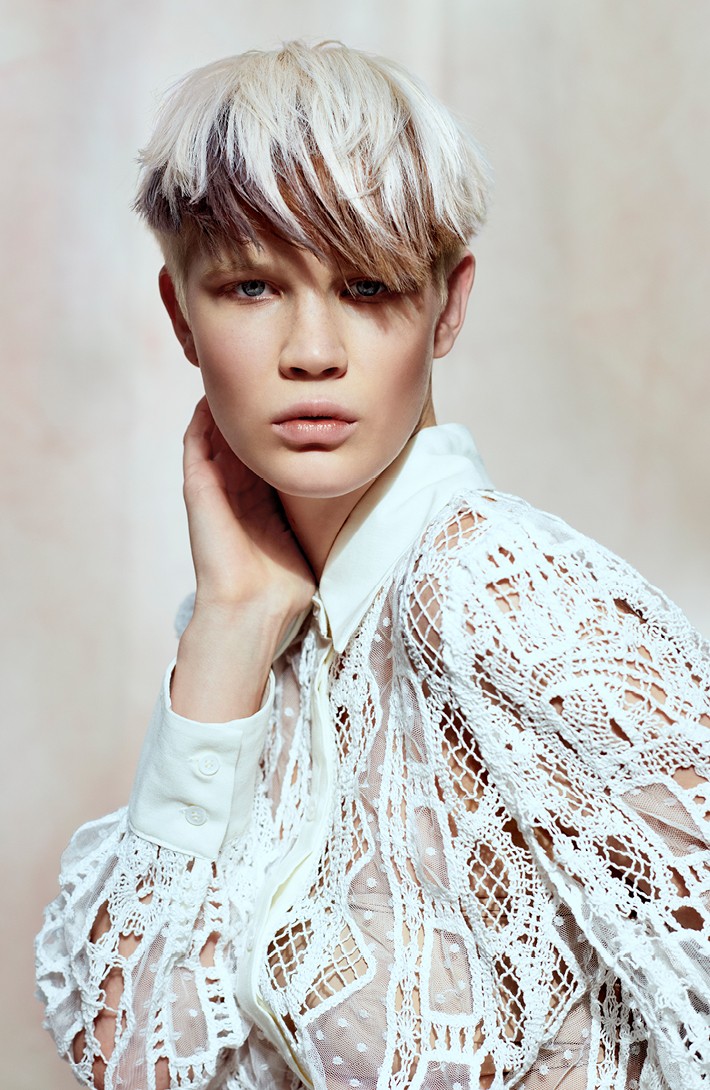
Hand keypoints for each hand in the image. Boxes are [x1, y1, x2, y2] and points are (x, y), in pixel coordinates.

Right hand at [182, 397, 315, 640]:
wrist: (255, 608)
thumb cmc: (286, 585)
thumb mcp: (312, 537)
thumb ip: (325, 516)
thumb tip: (360, 494)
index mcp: (262, 501)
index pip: (268, 452)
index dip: (278, 424)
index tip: (296, 396)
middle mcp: (237, 491)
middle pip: (241, 437)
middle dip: (252, 407)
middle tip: (264, 373)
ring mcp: (215, 489)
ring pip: (216, 435)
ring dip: (224, 407)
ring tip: (236, 374)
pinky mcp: (198, 490)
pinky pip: (194, 444)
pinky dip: (201, 420)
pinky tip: (210, 396)